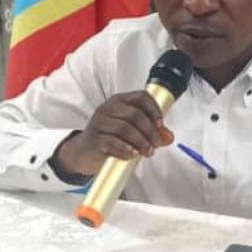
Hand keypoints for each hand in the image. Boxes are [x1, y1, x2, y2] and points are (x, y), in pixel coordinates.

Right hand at [55, 91, 173, 175]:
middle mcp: (108, 109)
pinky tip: (133, 154)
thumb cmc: (108, 138)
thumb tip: (168, 137)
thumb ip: (150, 132)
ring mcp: (99, 123)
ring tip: (148, 152)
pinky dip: (126, 148)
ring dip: (141, 141)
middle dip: (150, 130)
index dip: (154, 110)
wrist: (82, 153)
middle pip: (135, 114)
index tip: (160, 124)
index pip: (141, 97)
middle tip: (156, 143)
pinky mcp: (94, 139)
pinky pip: (112, 142)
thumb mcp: (130, 133)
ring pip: (125, 128)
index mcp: (119, 102)